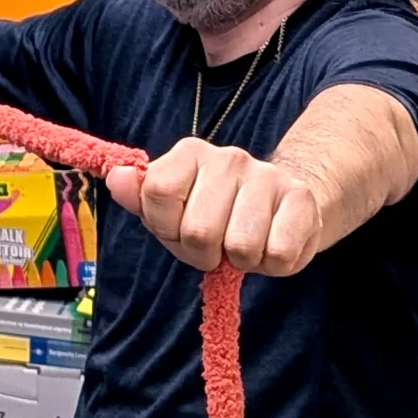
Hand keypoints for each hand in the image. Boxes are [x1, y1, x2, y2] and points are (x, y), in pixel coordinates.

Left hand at [104, 138, 320, 275]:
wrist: (284, 206)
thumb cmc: (217, 213)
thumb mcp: (171, 210)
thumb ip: (140, 197)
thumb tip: (116, 177)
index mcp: (190, 153)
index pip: (158, 193)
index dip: (167, 227)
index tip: (180, 229)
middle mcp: (229, 157)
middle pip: (199, 231)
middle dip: (204, 253)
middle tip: (217, 244)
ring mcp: (268, 176)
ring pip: (240, 246)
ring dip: (241, 260)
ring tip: (245, 244)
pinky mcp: (302, 200)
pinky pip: (278, 253)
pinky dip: (272, 264)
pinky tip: (271, 245)